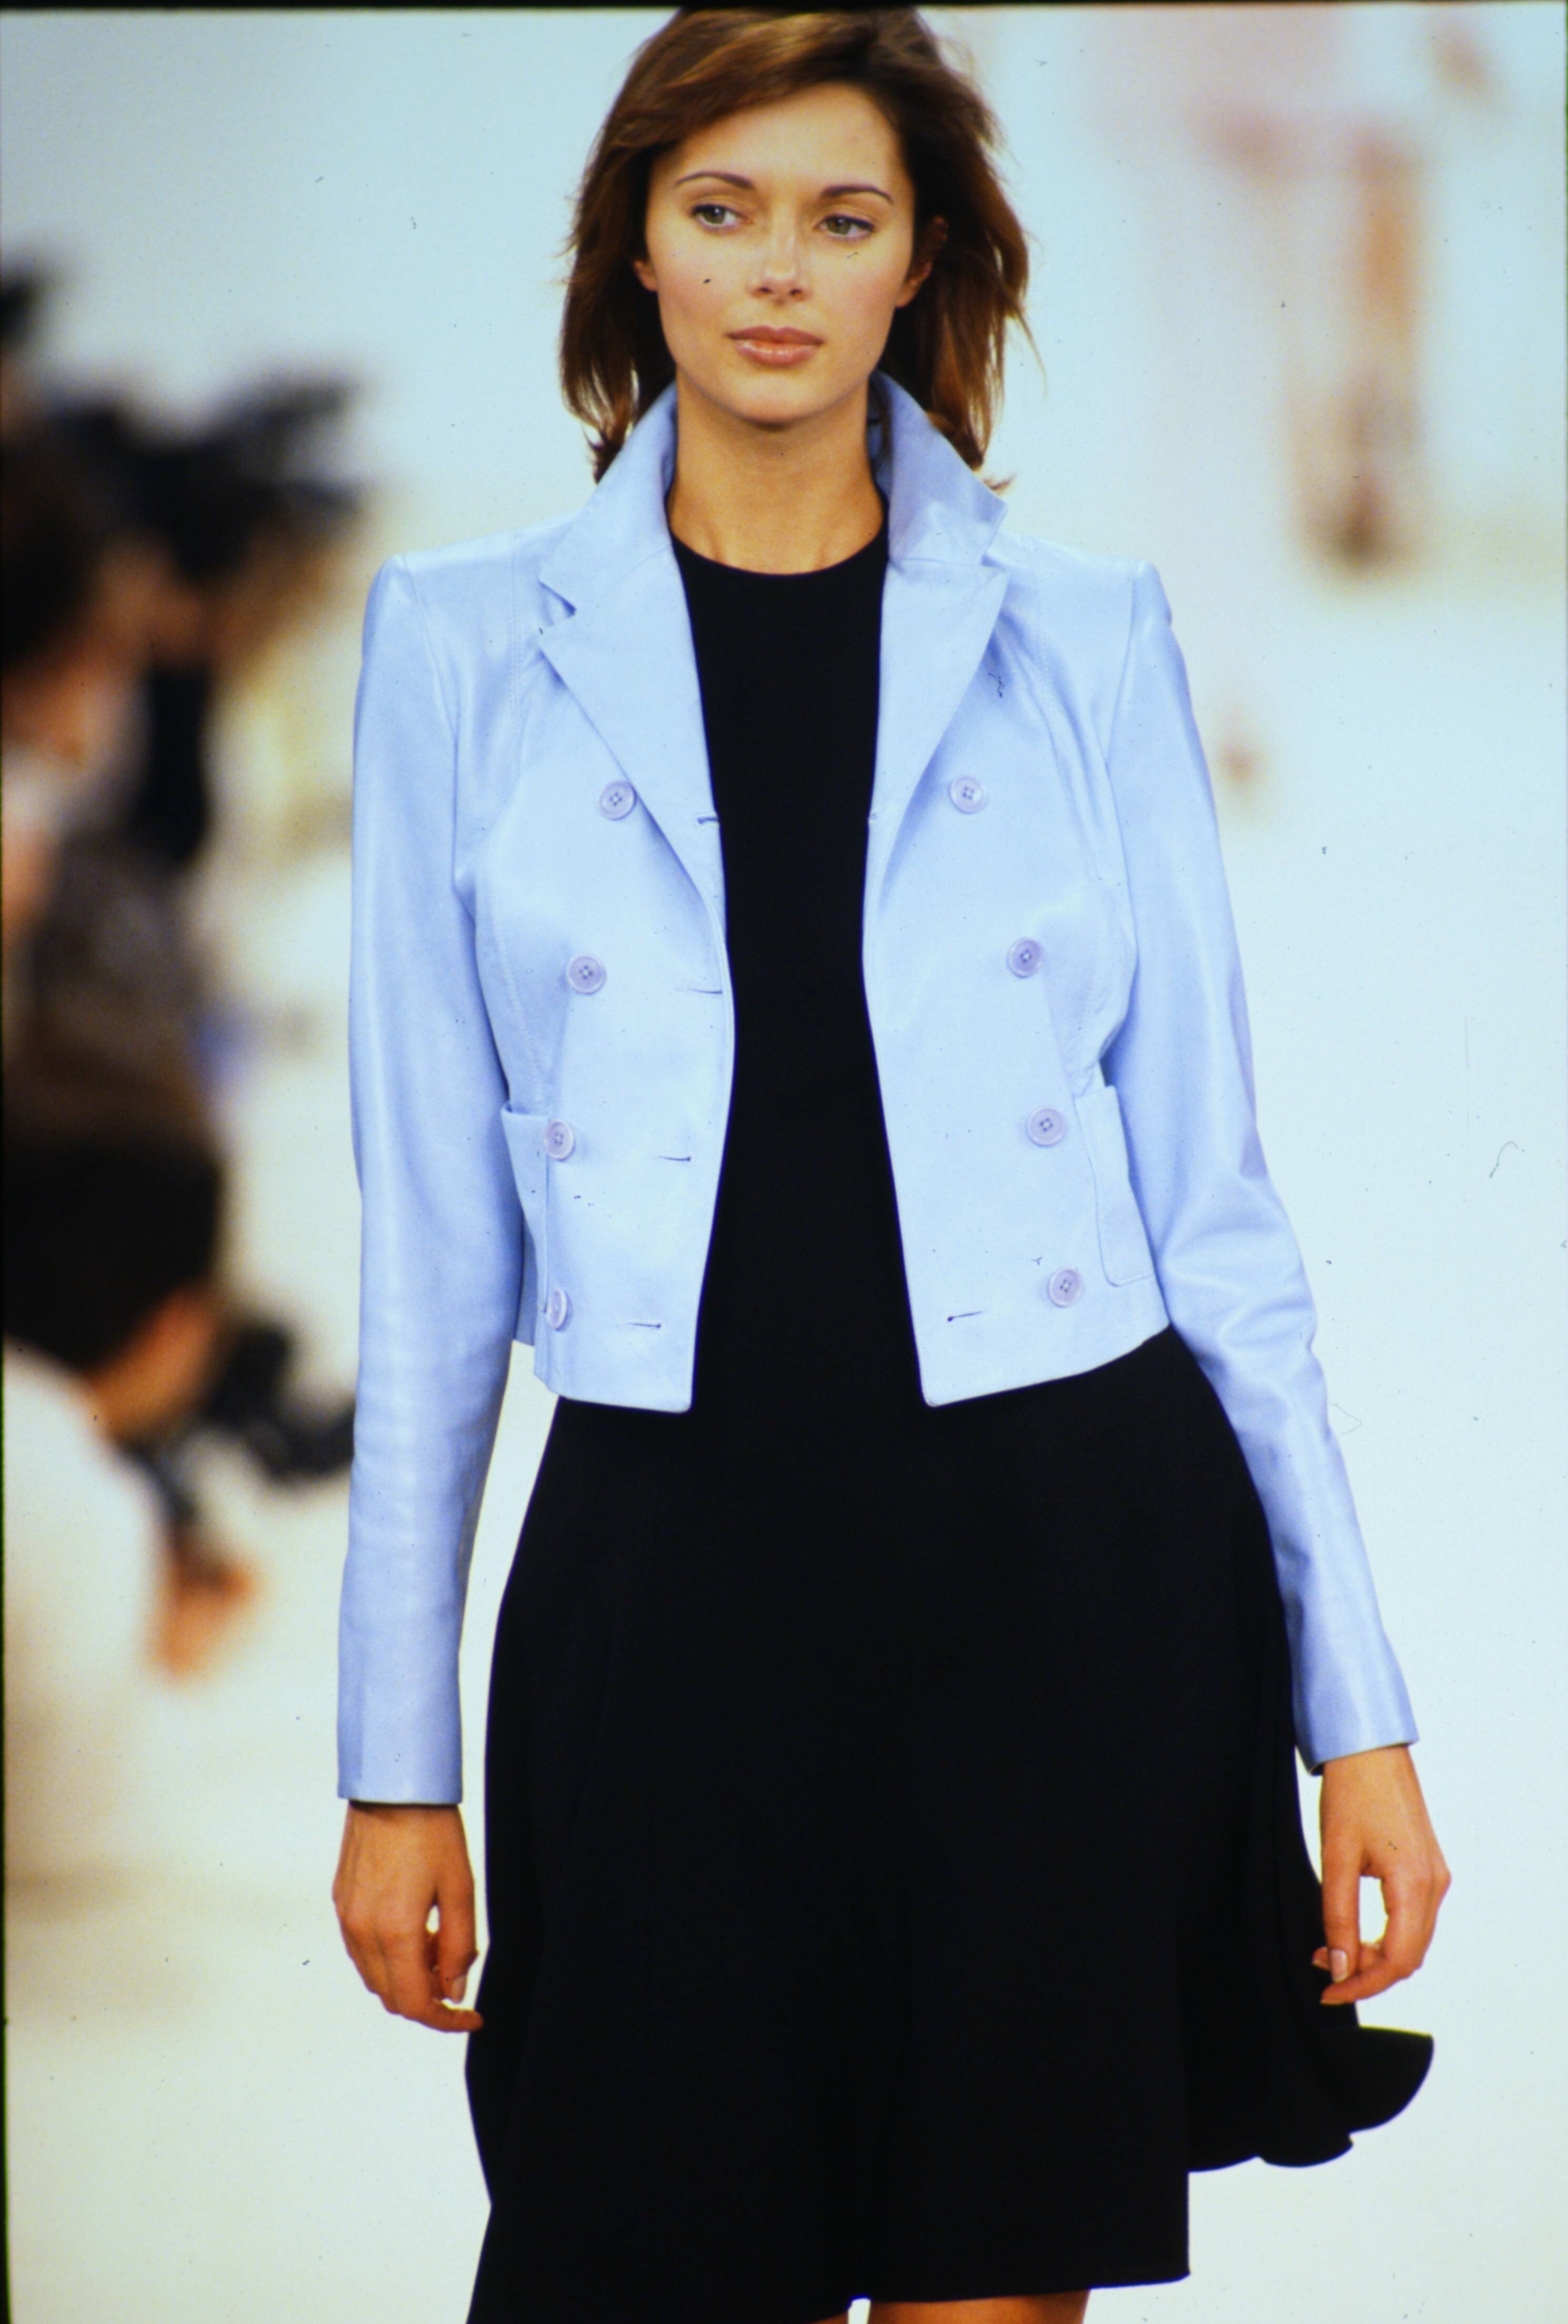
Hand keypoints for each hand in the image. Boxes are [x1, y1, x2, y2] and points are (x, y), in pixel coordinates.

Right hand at [332, 1802, 483, 2031]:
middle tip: (455, 1971)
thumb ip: (459, 1945)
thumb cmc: (431, 1829)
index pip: (415, 2003)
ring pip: (374, 1977)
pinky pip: (361, 1951)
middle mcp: (362, 1931)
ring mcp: (347, 1917)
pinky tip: (413, 1928)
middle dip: (428, 1998)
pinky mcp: (341, 1901)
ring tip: (436, 1941)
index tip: (471, 2015)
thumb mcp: (461, 1887)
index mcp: (395, 1930)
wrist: (393, 1785)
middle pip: (392, 1997)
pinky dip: (387, 1956)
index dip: (446, 2020)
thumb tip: (455, 1990)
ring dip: (406, 1976)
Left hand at [1313, 1743, 1450, 2004]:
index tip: (1329, 1992)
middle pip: (1408, 1957)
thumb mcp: (1336, 1858)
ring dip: (1374, 1954)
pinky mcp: (1428, 1867)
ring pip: (1412, 1940)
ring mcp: (1436, 1876)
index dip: (1363, 1984)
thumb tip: (1339, 1966)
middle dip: (1366, 1972)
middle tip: (1324, 1970)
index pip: (1397, 1960)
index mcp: (1415, 1885)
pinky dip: (1385, 1934)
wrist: (1370, 1749)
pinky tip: (1354, 1929)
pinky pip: (1413, 1919)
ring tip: (1332, 1948)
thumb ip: (1338, 1917)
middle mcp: (1435, 1885)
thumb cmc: (1352, 1795)